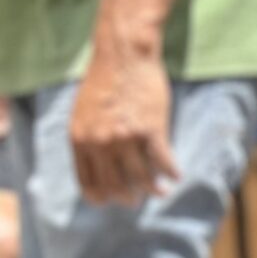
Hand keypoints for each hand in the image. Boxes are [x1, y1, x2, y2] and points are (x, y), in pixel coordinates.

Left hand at [69, 48, 176, 204]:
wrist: (123, 55)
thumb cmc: (104, 80)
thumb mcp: (82, 112)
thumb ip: (87, 138)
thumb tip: (97, 161)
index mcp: (79, 140)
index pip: (88, 182)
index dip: (101, 197)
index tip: (112, 201)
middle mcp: (100, 143)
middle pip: (114, 186)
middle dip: (127, 198)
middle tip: (137, 201)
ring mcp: (126, 138)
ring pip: (141, 178)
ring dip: (153, 189)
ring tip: (161, 192)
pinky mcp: (151, 130)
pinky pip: (163, 161)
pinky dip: (171, 172)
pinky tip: (177, 175)